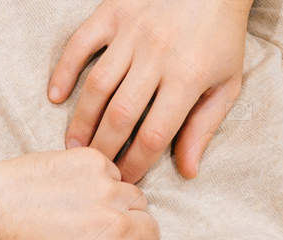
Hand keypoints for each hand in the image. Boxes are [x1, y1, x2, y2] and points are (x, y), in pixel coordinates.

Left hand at [0, 150, 162, 239]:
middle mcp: (119, 225)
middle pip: (151, 228)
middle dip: (133, 234)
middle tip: (100, 235)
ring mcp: (107, 189)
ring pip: (137, 198)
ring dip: (121, 206)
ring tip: (88, 212)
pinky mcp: (93, 162)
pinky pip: (114, 173)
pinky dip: (102, 182)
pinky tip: (75, 192)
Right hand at [48, 0, 251, 182]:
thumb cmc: (221, 36)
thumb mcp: (227, 83)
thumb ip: (205, 127)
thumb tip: (188, 171)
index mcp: (187, 77)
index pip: (154, 134)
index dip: (136, 164)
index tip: (125, 179)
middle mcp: (156, 55)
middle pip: (120, 115)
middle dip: (104, 150)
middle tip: (95, 170)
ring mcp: (132, 32)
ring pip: (97, 85)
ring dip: (82, 120)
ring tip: (74, 147)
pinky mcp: (113, 11)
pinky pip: (80, 43)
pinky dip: (64, 70)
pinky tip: (55, 97)